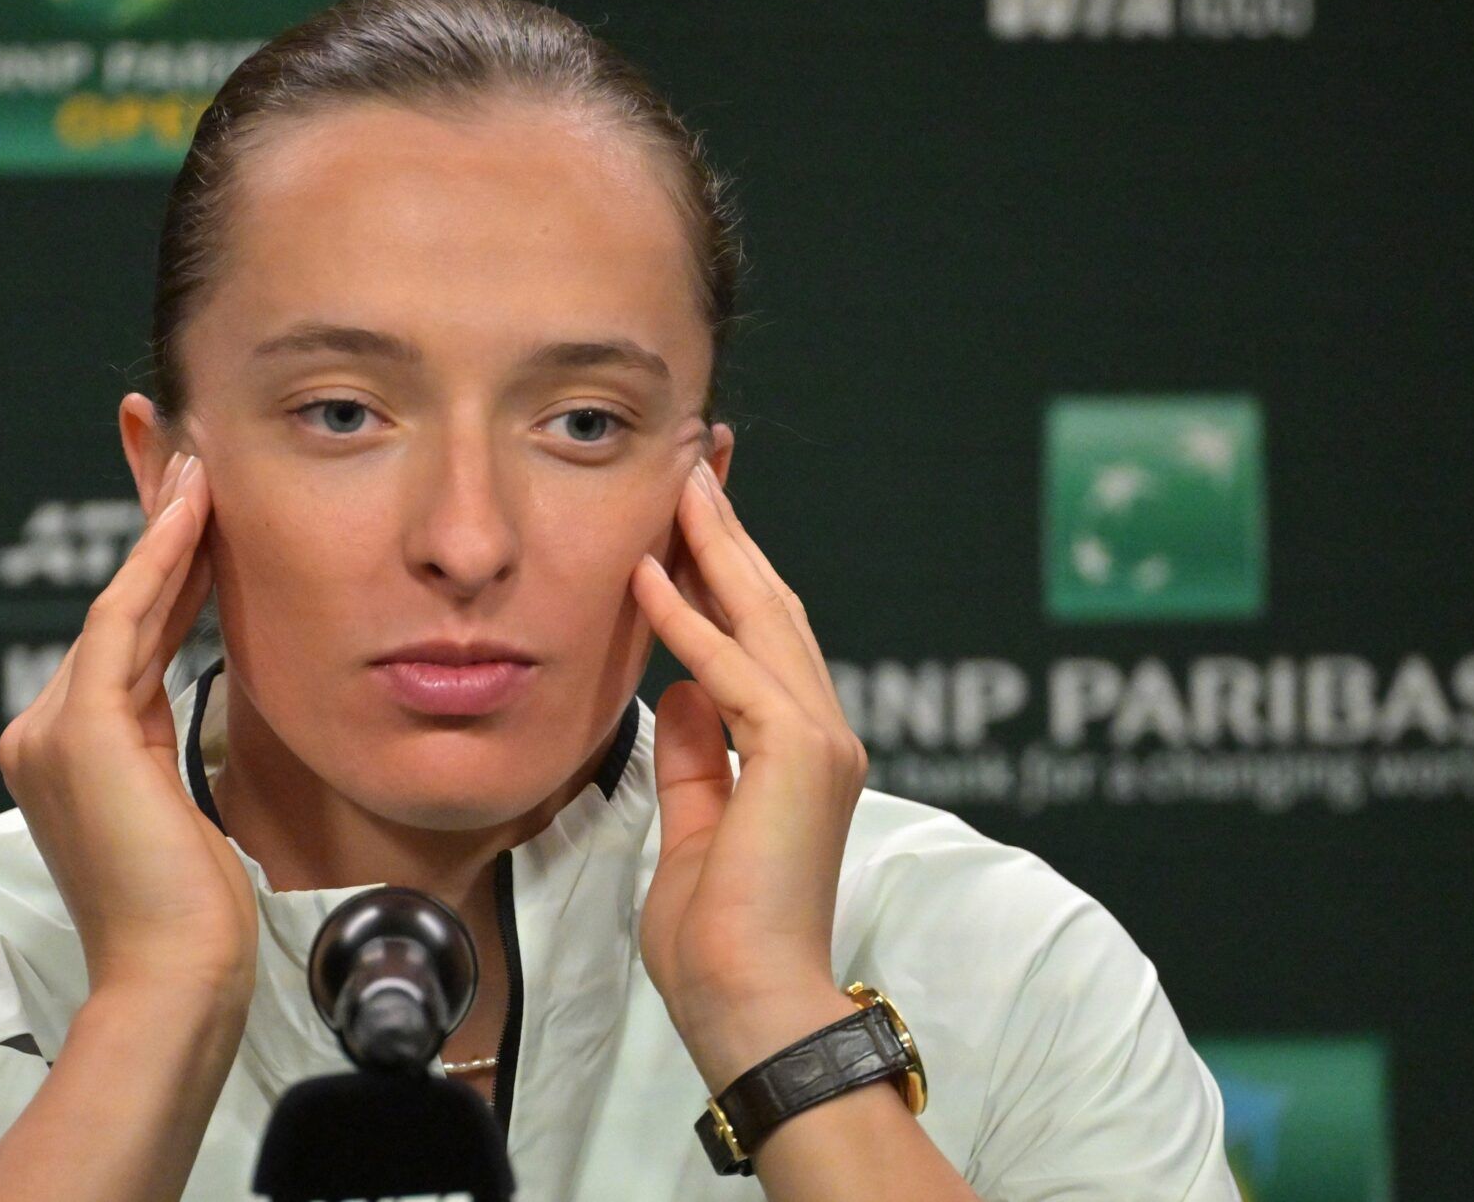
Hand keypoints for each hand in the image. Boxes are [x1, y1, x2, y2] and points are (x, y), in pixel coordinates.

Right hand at [0, 453, 256, 1004]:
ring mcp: (51, 730)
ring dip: (168, 531)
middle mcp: (44, 734)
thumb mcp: (177, 806)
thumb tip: (186, 689)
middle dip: (162, 532)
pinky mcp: (79, 730)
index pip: (126, 640)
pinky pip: (126, 621)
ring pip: (124, 607)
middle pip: (122, 612)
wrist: (173, 976)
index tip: (199, 509)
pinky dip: (161, 562)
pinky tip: (195, 514)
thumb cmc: (190, 912)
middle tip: (192, 455)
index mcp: (67, 754)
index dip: (164, 570)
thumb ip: (162, 741)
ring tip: (204, 466)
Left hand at [631, 455, 870, 1090]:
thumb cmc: (721, 938)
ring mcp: (820, 740)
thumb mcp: (698, 825)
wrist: (752, 1005)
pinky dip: (689, 621)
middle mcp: (823, 734)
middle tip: (693, 468)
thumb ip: (697, 756)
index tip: (692, 520)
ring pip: (765, 620)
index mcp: (801, 753)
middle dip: (730, 535)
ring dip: (717, 549)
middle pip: (772, 610)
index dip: (727, 574)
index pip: (763, 640)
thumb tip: (681, 694)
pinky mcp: (798, 755)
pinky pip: (733, 669)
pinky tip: (650, 576)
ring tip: (678, 486)